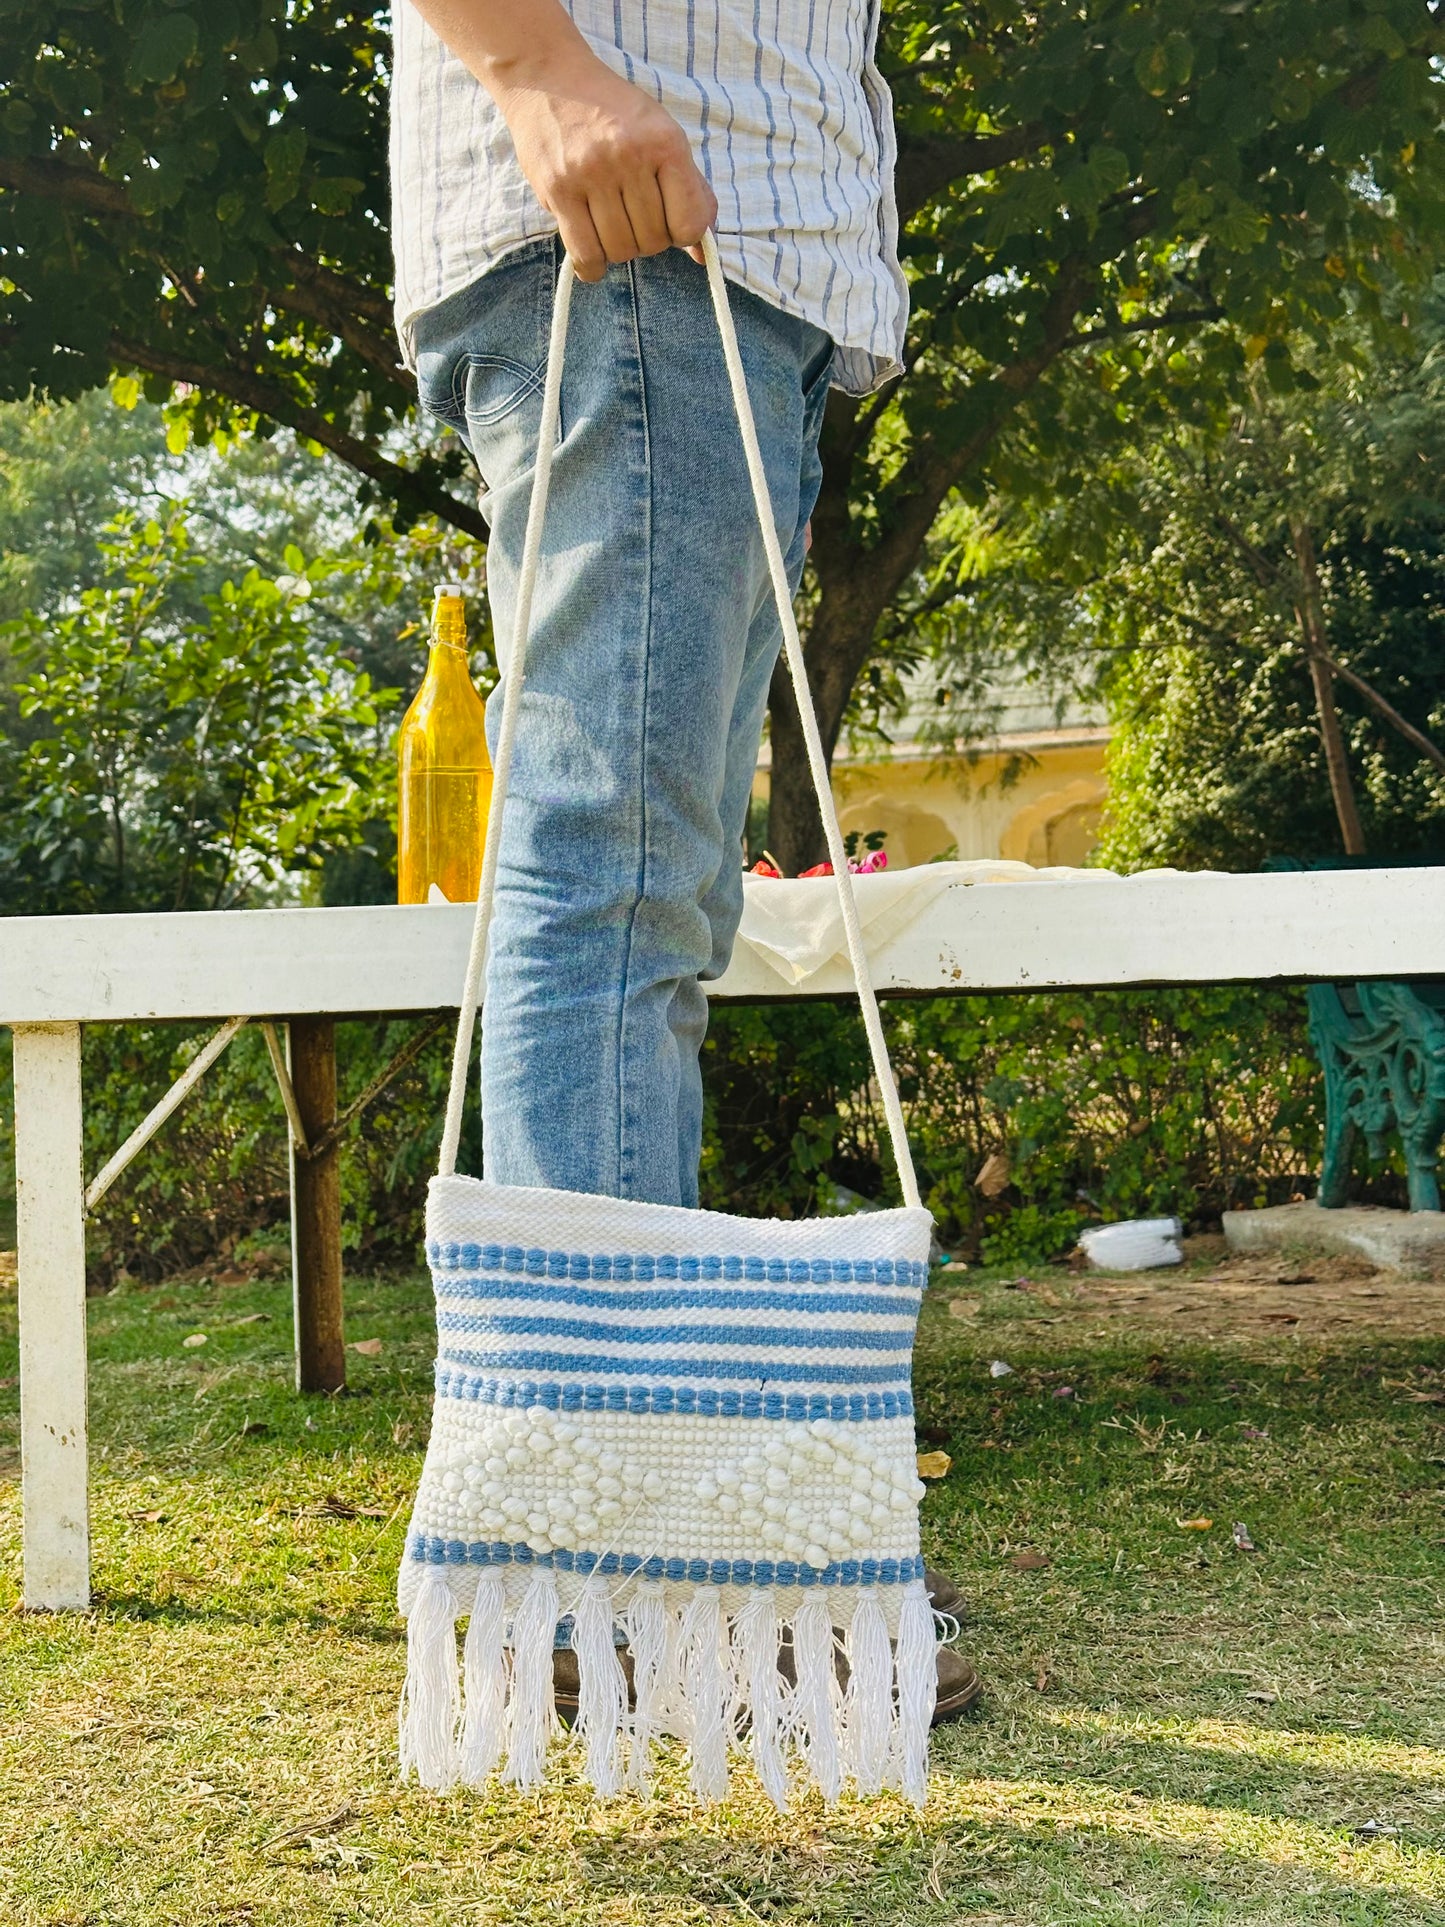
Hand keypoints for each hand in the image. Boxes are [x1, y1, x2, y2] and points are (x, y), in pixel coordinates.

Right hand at [493, 46, 716, 281]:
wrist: (548, 76)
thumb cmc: (613, 112)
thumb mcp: (662, 135)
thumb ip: (690, 191)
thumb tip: (703, 253)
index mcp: (665, 142)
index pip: (690, 223)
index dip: (684, 235)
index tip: (670, 224)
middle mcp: (630, 156)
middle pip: (654, 241)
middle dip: (648, 239)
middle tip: (633, 216)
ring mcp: (592, 174)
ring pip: (620, 251)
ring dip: (618, 249)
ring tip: (610, 223)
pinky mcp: (558, 189)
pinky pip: (585, 254)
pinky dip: (592, 265)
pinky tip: (593, 251)